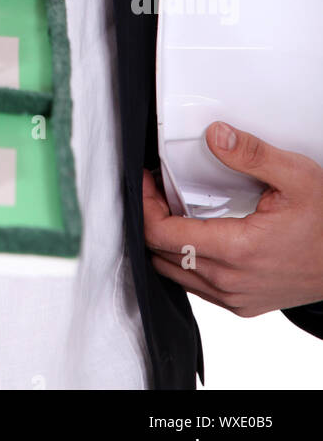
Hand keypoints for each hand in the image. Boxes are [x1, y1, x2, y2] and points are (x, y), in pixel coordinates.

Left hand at [142, 121, 322, 316]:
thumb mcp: (296, 176)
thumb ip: (252, 154)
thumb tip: (216, 135)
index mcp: (237, 249)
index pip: (161, 235)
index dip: (144, 205)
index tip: (146, 180)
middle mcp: (230, 281)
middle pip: (160, 254)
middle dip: (150, 218)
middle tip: (157, 188)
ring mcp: (235, 298)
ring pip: (174, 273)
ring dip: (165, 240)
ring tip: (172, 207)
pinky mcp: (241, 305)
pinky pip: (195, 285)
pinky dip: (184, 259)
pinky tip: (195, 232)